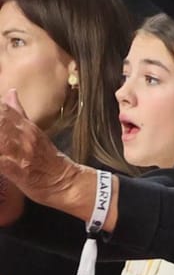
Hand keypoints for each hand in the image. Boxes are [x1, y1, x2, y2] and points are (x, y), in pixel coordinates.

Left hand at [0, 89, 82, 211]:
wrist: (66, 182)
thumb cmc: (48, 160)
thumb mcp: (34, 131)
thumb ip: (19, 113)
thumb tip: (11, 92)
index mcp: (26, 127)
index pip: (4, 110)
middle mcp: (24, 138)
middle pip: (2, 122)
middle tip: (1, 130)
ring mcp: (22, 155)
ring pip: (2, 141)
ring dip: (0, 137)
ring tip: (1, 142)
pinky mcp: (20, 173)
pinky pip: (4, 164)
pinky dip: (1, 159)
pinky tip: (0, 158)